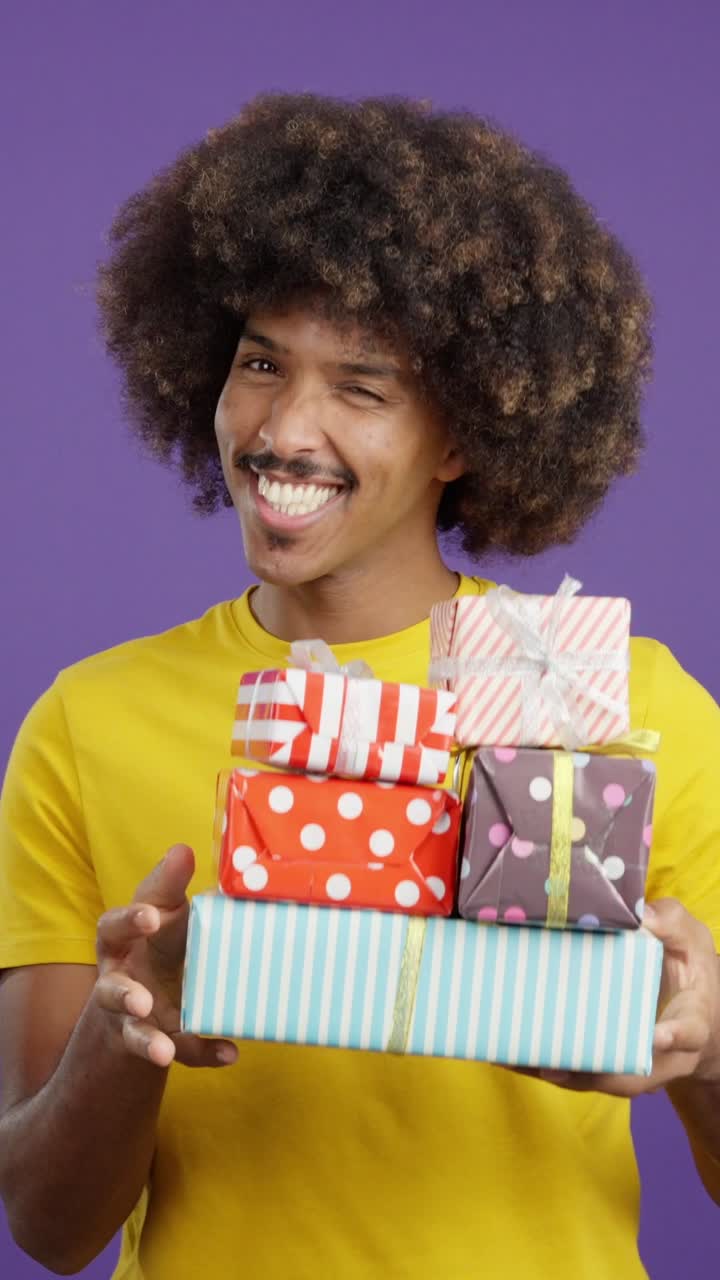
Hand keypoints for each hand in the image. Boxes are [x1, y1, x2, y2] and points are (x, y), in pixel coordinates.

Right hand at [94, 844, 237, 1069]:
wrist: (149, 995)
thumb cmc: (161, 939)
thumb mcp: (165, 911)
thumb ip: (170, 885)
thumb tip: (183, 849)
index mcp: (121, 941)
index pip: (116, 927)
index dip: (130, 921)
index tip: (152, 917)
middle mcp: (119, 981)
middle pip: (110, 989)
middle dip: (123, 995)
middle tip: (141, 1000)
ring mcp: (134, 1017)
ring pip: (132, 1032)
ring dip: (146, 1040)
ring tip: (163, 1050)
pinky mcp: (157, 1040)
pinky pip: (178, 1051)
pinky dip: (202, 1052)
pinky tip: (228, 1052)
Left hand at [525, 899, 719, 1097]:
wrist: (690, 1007)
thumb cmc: (688, 968)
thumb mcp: (689, 939)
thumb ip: (670, 923)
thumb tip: (640, 913)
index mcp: (690, 1019)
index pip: (687, 1032)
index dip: (672, 1037)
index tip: (656, 1036)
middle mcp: (664, 1054)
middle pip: (633, 1076)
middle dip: (595, 1072)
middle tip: (554, 1065)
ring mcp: (635, 1064)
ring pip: (599, 1079)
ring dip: (558, 1072)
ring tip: (517, 1058)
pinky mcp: (608, 1064)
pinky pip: (579, 1073)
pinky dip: (544, 1065)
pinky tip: (509, 1054)